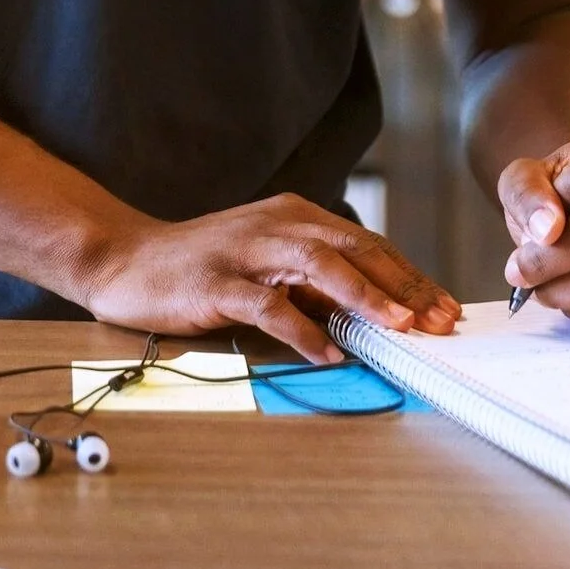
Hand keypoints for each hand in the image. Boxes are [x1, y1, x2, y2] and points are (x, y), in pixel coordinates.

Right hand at [77, 194, 460, 365]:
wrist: (126, 259)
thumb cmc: (201, 267)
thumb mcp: (266, 265)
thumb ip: (313, 282)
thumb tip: (373, 313)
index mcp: (293, 215)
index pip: (366, 244)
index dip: (409, 276)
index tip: (443, 309)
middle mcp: (275, 224)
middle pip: (353, 248)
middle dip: (402, 286)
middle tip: (438, 322)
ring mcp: (245, 251)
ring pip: (318, 265)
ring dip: (363, 296)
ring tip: (398, 326)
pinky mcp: (217, 281)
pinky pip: (268, 304)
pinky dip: (302, 329)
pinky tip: (327, 353)